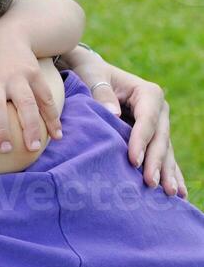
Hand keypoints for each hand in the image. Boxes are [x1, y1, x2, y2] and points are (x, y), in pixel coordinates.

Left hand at [0, 23, 61, 154]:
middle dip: (1, 128)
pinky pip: (46, 99)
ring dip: (31, 127)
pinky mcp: (35, 75)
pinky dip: (53, 118)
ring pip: (26, 103)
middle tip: (4, 149)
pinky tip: (56, 135)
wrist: (4, 38)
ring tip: (33, 148)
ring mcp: (17, 77)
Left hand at [62, 49, 182, 197]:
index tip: (133, 161)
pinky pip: (162, 157)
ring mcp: (157, 125)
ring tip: (170, 194)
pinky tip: (177, 193)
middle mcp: (158, 110)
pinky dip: (168, 173)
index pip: (147, 121)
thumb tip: (113, 113)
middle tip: (151, 183)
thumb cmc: (88, 73)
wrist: (89, 73)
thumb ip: (100, 92)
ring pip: (164, 151)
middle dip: (156, 162)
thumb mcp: (91, 76)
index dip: (141, 141)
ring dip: (167, 173)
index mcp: (148, 94)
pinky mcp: (151, 137)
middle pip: (159, 139)